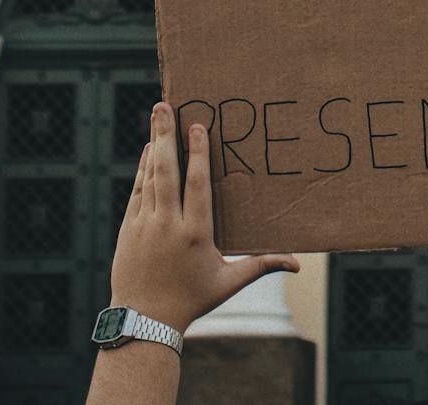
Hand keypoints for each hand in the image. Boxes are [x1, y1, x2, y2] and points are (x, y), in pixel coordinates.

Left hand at [109, 102, 298, 333]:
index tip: (198, 126)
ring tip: (156, 117)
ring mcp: (143, 225)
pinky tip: (147, 152)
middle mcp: (167, 224)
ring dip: (153, 145)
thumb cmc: (191, 300)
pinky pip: (136, 192)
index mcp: (194, 233)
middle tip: (163, 105)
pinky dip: (142, 170)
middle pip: (166, 171)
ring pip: (149, 177)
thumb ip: (262, 265)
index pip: (197, 184)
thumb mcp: (228, 282)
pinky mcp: (128, 230)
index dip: (198, 153)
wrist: (142, 321)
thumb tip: (298, 263)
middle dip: (165, 135)